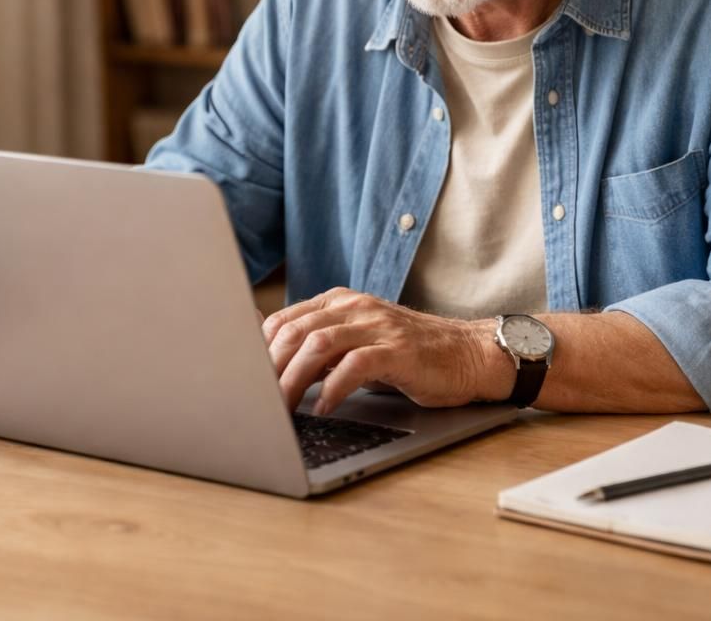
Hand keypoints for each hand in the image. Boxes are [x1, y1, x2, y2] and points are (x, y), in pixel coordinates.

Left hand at [260, 288, 512, 414]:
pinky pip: (354, 366)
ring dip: (292, 380)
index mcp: (340, 302)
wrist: (468, 354)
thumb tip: (273, 373)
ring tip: (281, 409)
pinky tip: (323, 408)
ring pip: (318, 346)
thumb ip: (323, 350)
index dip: (258, 351)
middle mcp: (355, 307)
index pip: (283, 320)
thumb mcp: (360, 343)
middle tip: (254, 403)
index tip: (242, 381)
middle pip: (294, 332)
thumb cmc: (410, 356)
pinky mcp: (398, 350)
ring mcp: (377, 326)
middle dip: (269, 370)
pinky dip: (333, 388)